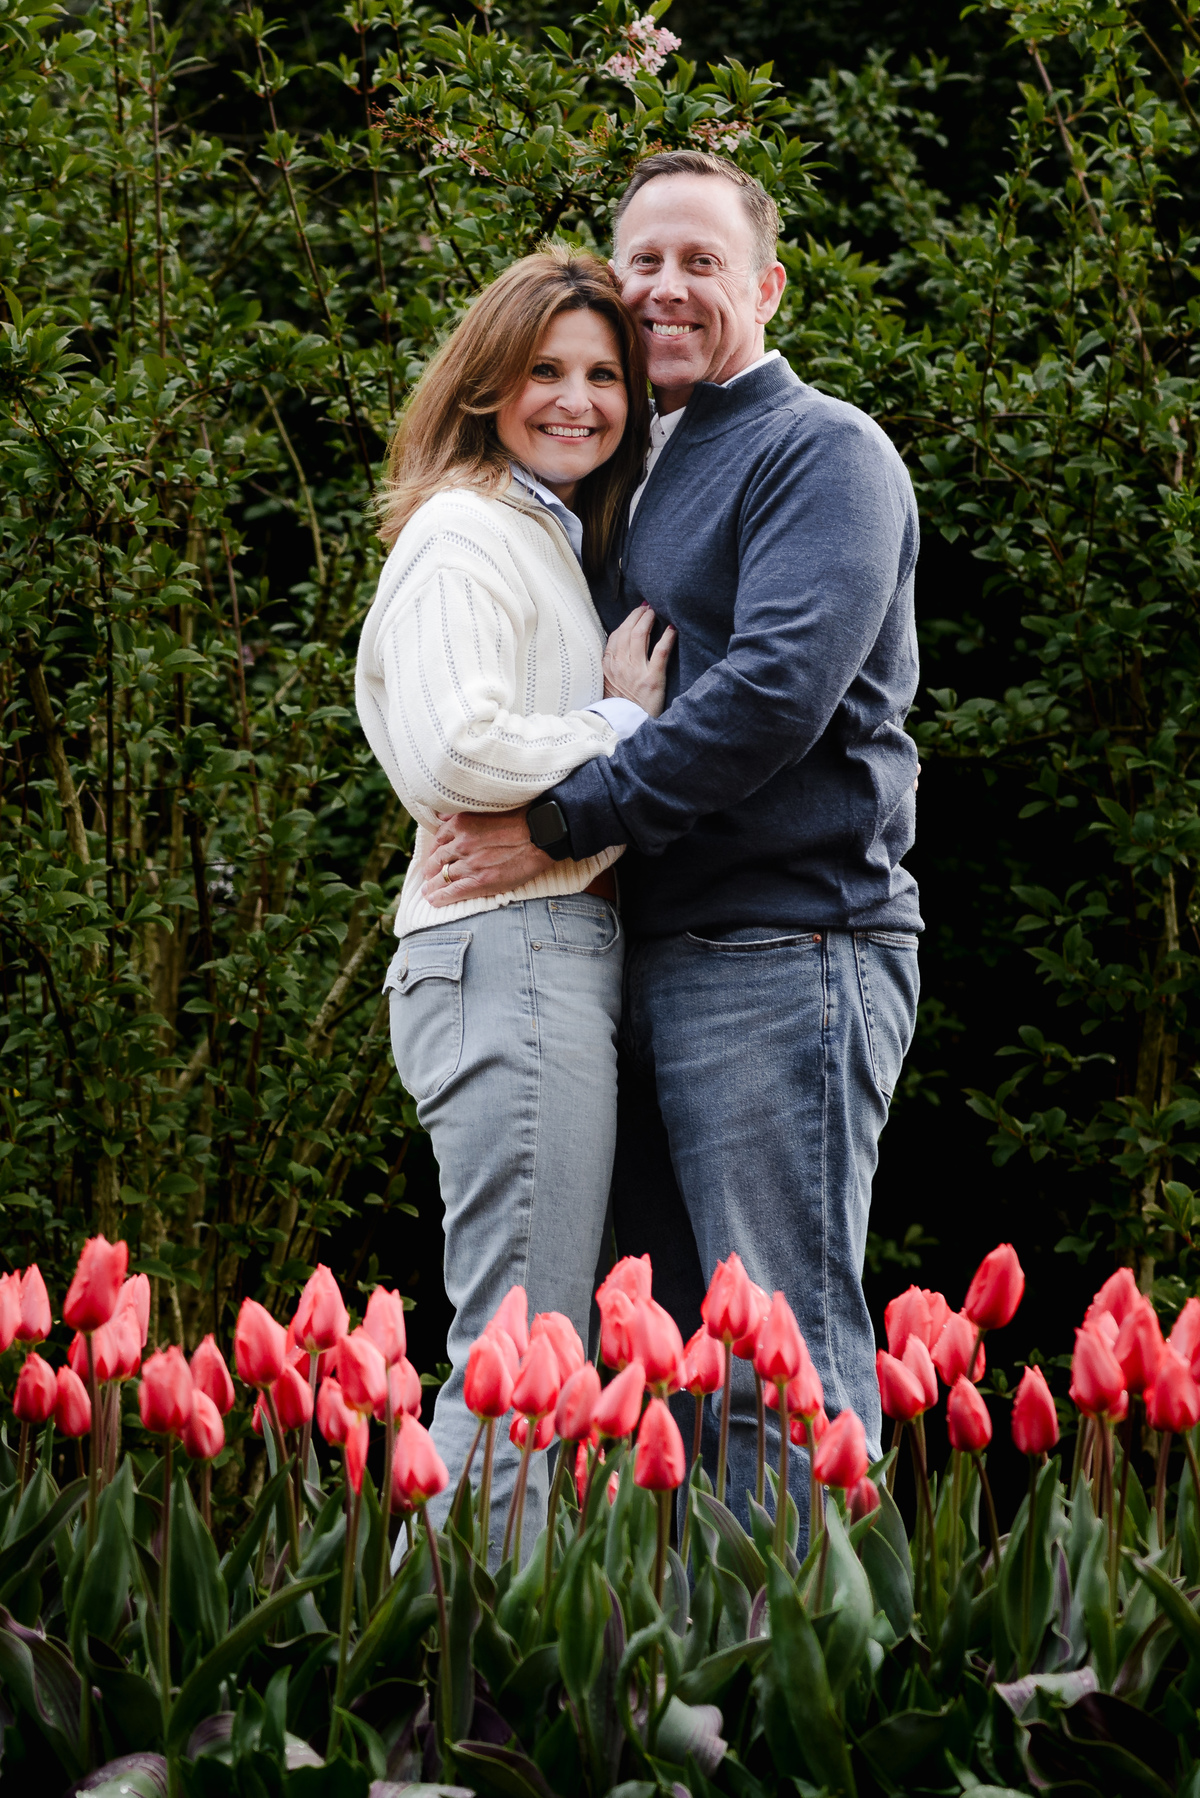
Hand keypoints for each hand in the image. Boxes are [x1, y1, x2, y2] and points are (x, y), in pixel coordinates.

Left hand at [421, 809, 554, 906]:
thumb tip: (444, 817)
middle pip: (437, 859)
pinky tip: (434, 900)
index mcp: (461, 824)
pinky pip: (453, 891)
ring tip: (429, 891)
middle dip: (431, 869)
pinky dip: (440, 897)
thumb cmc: (521, 818)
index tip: (435, 856)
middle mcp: (461, 843)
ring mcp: (469, 863)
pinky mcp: (480, 880)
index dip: (436, 850)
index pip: (439, 839)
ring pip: (443, 877)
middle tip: (429, 875)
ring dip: (433, 885)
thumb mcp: (486, 808)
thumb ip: (464, 814)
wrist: (541, 833)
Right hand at [603, 605, 676, 718]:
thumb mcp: (610, 684)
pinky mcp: (651, 679)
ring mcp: (635, 672)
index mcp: (608, 666)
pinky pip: (659, 653)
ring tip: (656, 612)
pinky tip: (672, 630)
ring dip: (648, 621)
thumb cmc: (622, 706)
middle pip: (628, 631)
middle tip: (648, 607)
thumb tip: (623, 647)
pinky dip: (666, 638)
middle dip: (638, 615)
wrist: (627, 727)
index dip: (627, 621)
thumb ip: (613, 666)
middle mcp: (620, 666)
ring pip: (640, 636)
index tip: (636, 612)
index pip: (616, 635)